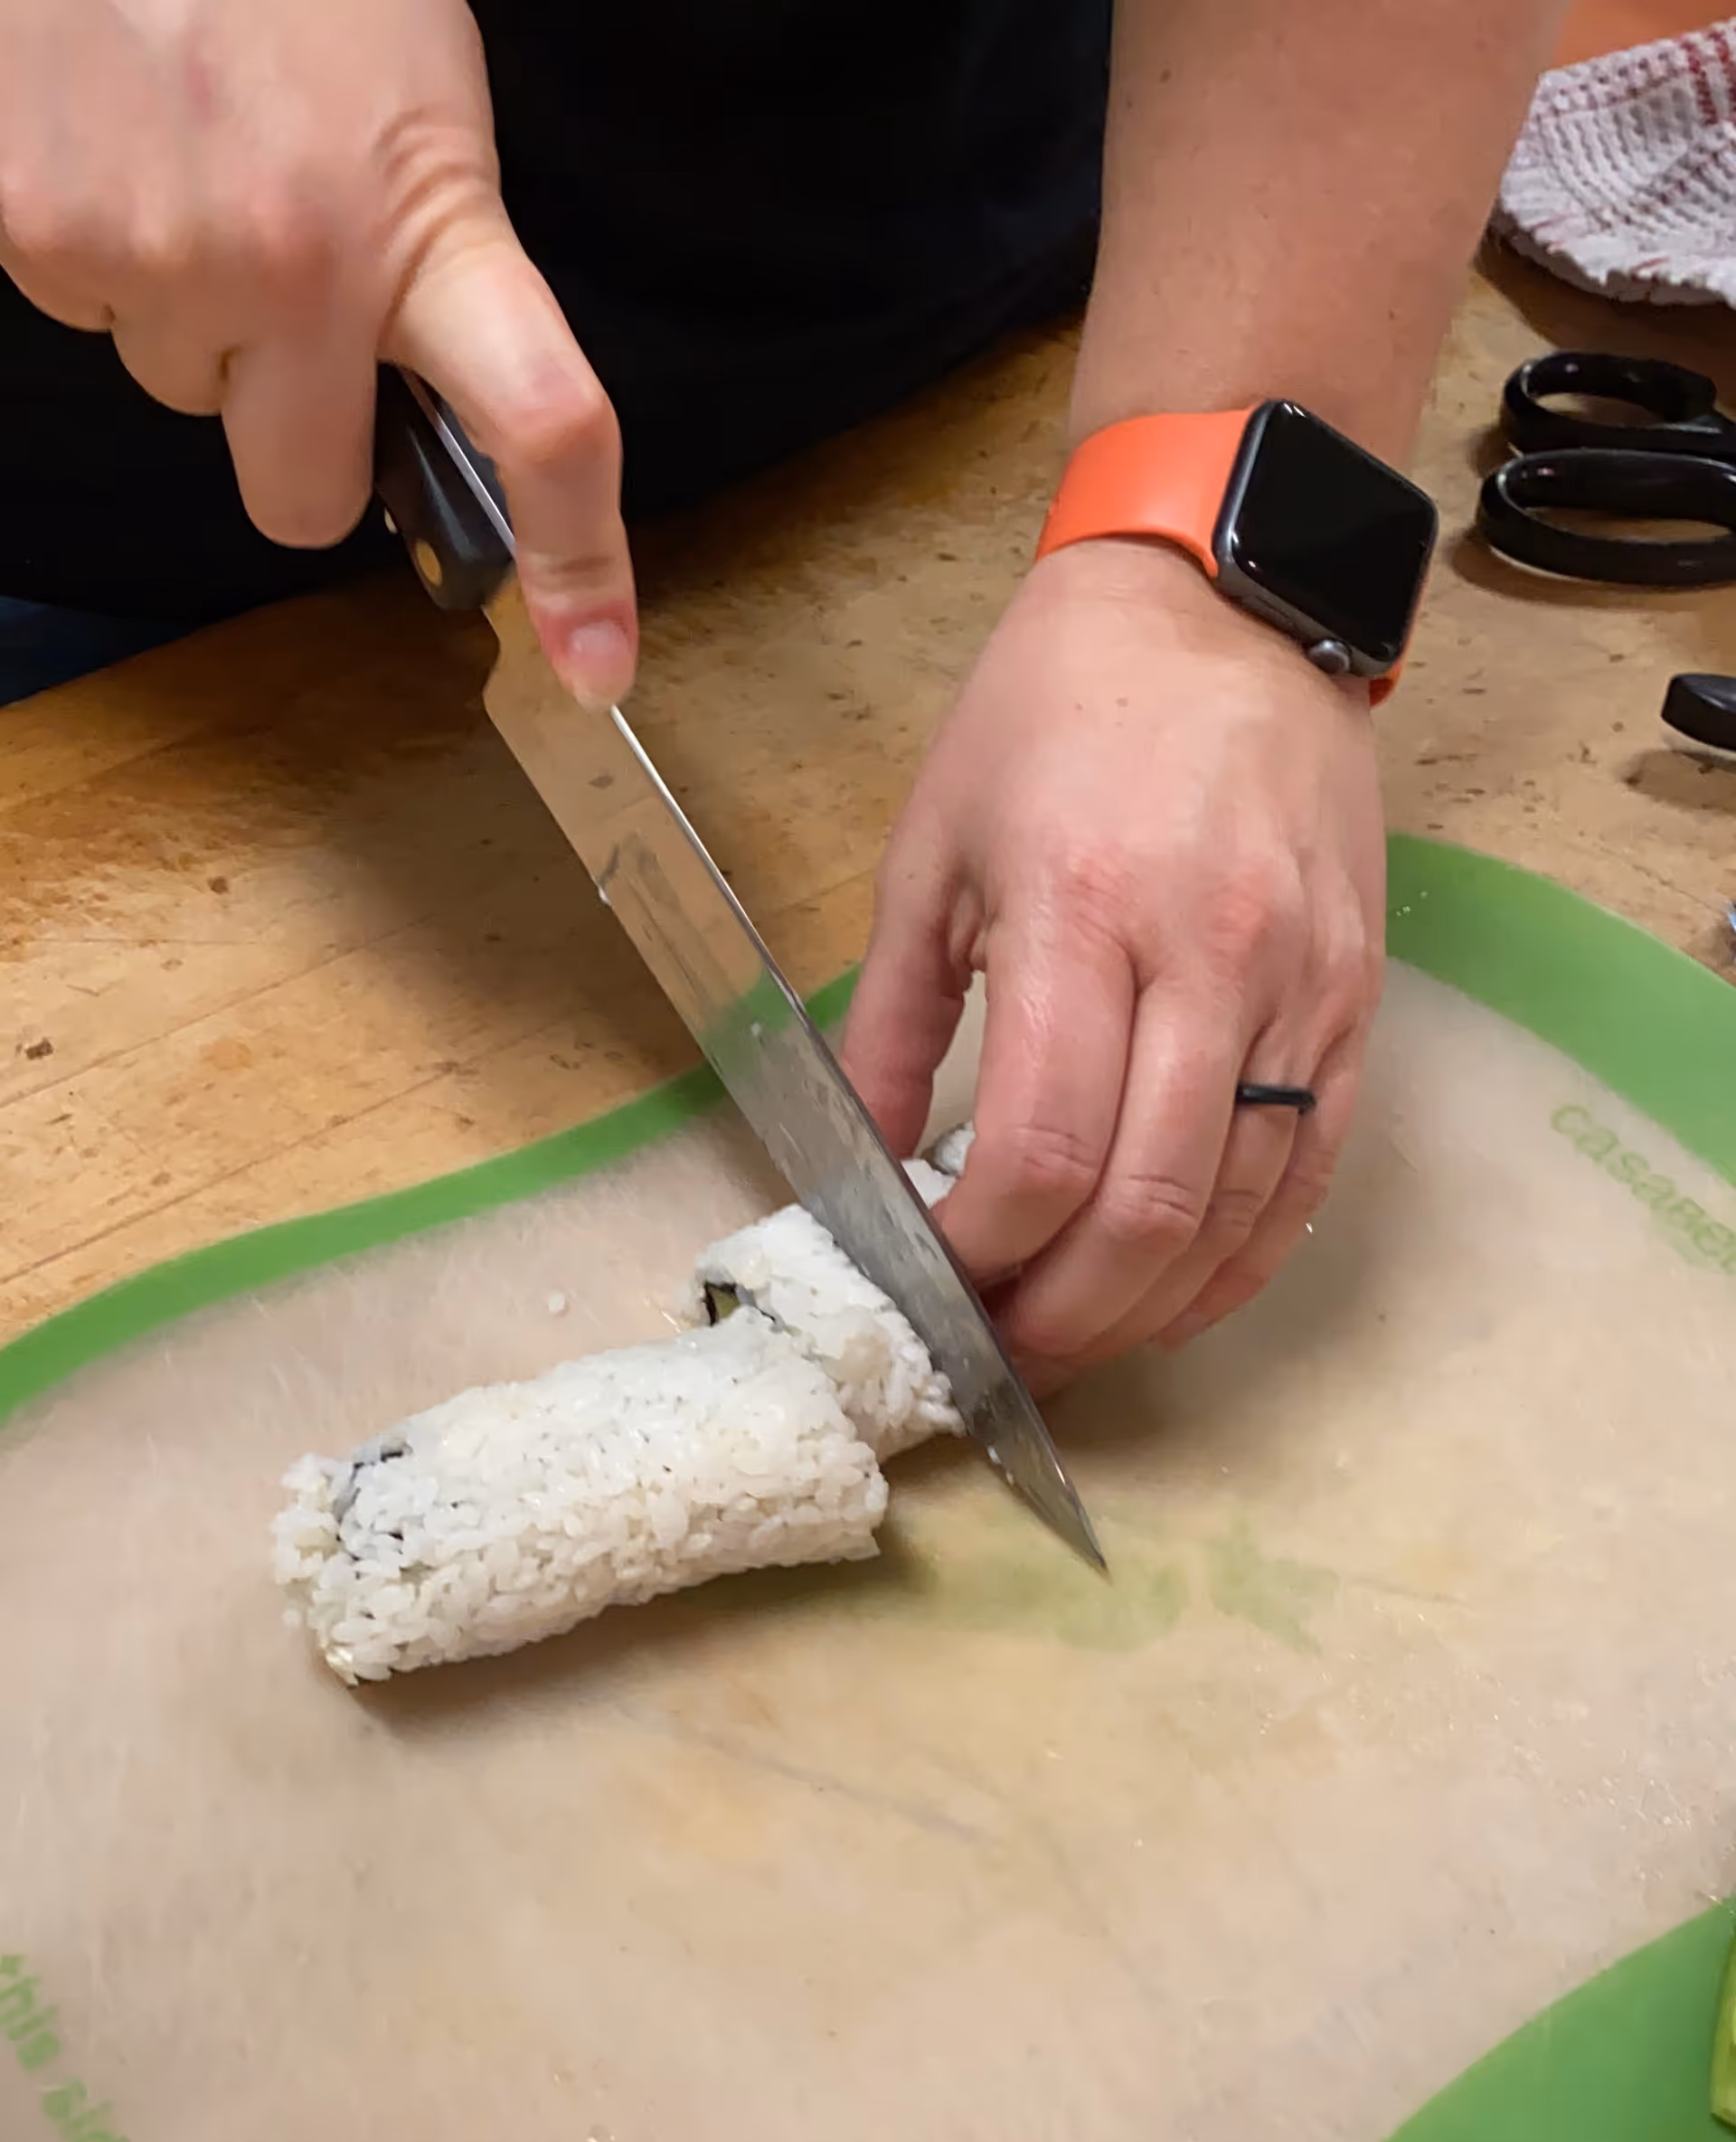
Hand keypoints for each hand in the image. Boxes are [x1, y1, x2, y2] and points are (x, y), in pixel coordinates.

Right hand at [0, 0, 634, 700]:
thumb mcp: (406, 87)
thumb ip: (430, 249)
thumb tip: (418, 397)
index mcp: (427, 222)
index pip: (545, 423)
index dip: (583, 562)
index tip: (598, 663)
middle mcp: (296, 267)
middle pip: (298, 497)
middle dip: (291, 430)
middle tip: (282, 294)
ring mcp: (156, 261)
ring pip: (178, 390)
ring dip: (186, 302)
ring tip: (184, 143)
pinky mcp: (35, 235)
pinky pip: (82, 309)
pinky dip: (92, 238)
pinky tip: (111, 131)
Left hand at [841, 538, 1384, 1378]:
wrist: (1228, 601)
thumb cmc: (1059, 712)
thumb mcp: (933, 845)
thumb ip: (894, 1022)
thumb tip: (865, 1171)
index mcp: (1082, 910)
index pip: (1042, 1152)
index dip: (984, 1256)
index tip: (938, 1286)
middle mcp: (1210, 957)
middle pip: (1144, 1208)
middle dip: (1064, 1315)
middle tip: (1003, 1352)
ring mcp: (1299, 985)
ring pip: (1233, 1208)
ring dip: (1147, 1308)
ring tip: (1074, 1341)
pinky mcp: (1355, 1000)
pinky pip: (1309, 1170)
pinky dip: (1242, 1261)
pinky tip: (1176, 1300)